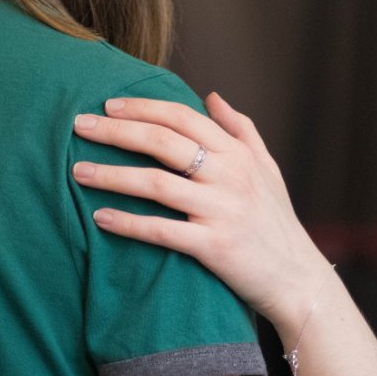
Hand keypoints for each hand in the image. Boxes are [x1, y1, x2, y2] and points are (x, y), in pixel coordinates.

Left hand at [71, 92, 332, 332]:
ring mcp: (222, 210)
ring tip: (77, 172)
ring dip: (112, 175)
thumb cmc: (276, 222)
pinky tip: (99, 217)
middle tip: (79, 126)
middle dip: (116, 131)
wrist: (298, 280)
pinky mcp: (214, 247)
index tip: (108, 104)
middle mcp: (230, 176)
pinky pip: (162, 230)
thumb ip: (241, 129)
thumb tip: (212, 95)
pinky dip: (128, 223)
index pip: (182, 117)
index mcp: (237, 154)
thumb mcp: (267, 169)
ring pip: (156, 184)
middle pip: (162, 142)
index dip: (142, 107)